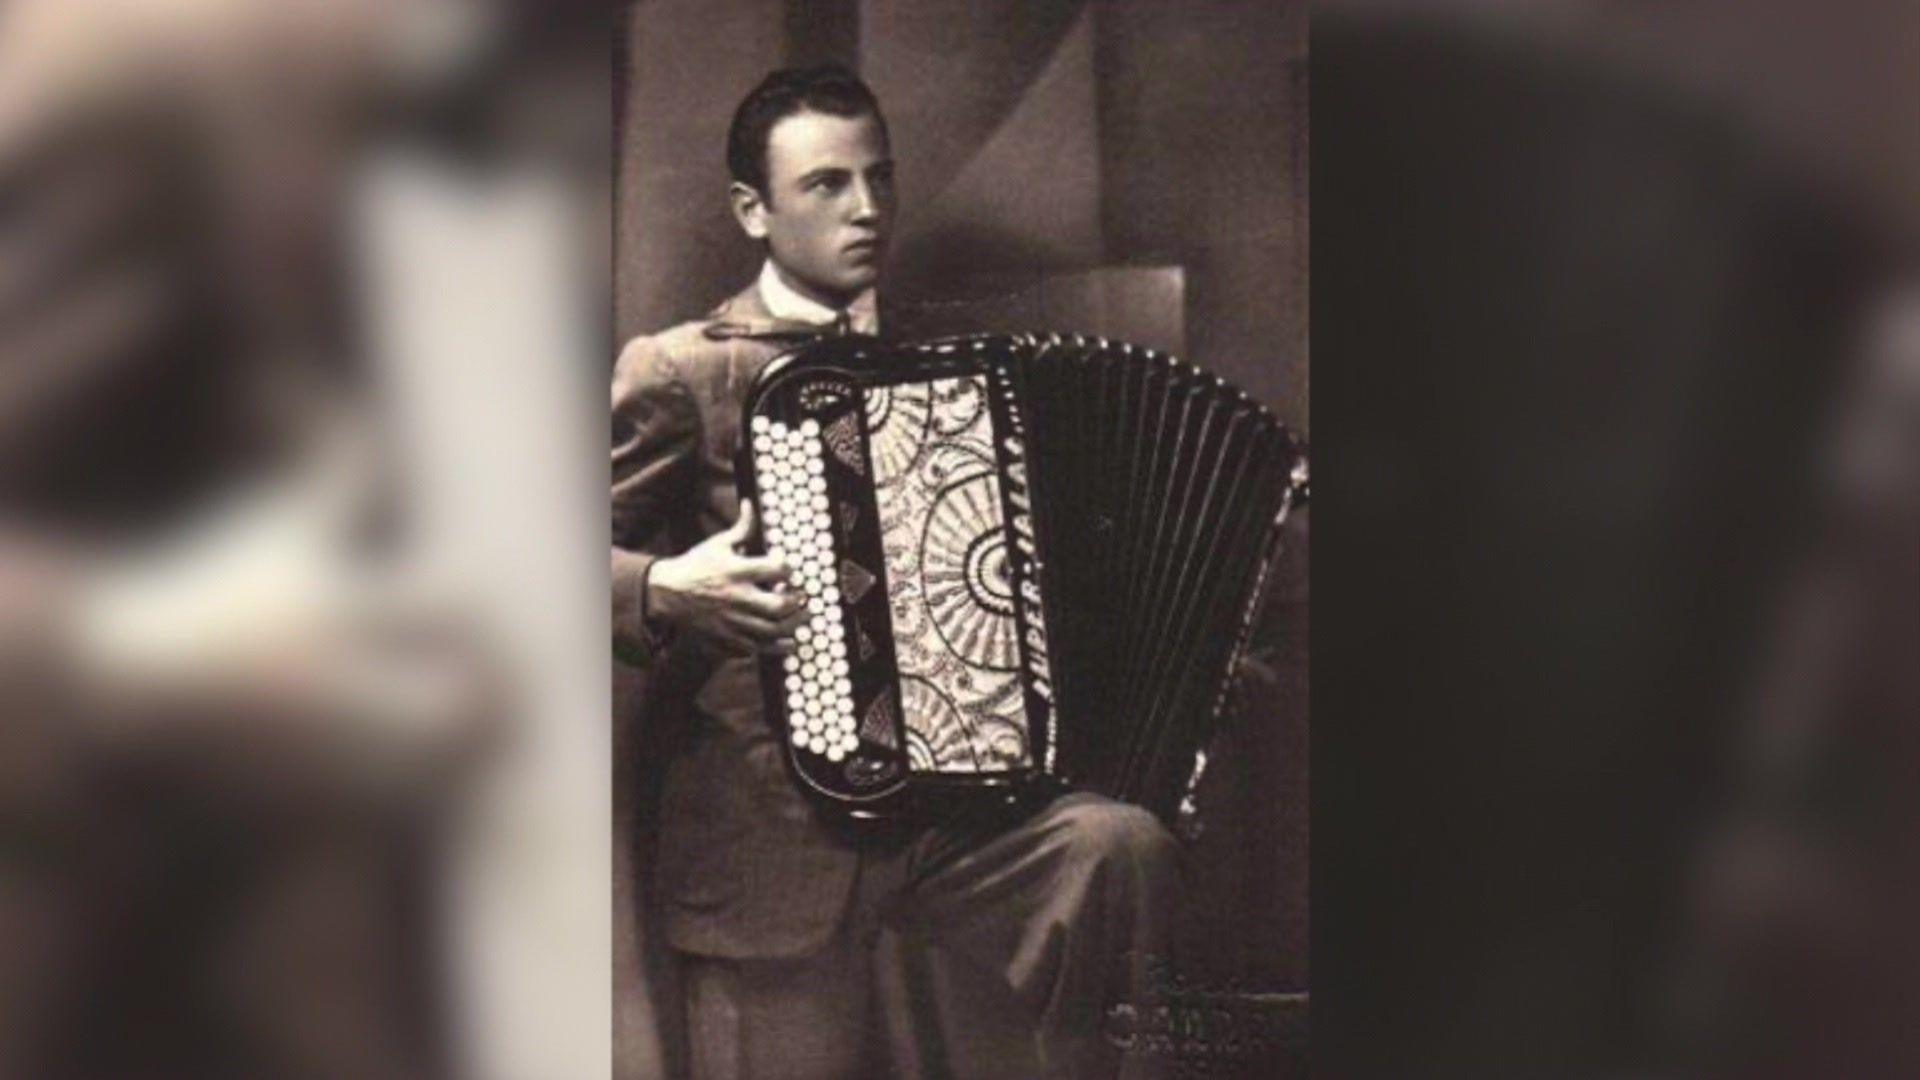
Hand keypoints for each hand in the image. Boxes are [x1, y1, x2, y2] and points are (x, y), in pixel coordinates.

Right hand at [647, 500, 803, 653]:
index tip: (789, 570)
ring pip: (772, 631)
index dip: (789, 569)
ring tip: (799, 619)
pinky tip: (785, 640)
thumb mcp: (717, 544)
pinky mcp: (726, 640)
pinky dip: (775, 647)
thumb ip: (741, 528)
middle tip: (802, 599)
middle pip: (779, 606)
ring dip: (793, 626)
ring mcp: (732, 622)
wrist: (666, 594)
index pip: (776, 569)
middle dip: (797, 603)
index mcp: (736, 571)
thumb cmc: (695, 567)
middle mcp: (737, 598)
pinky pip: (757, 649)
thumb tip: (750, 504)